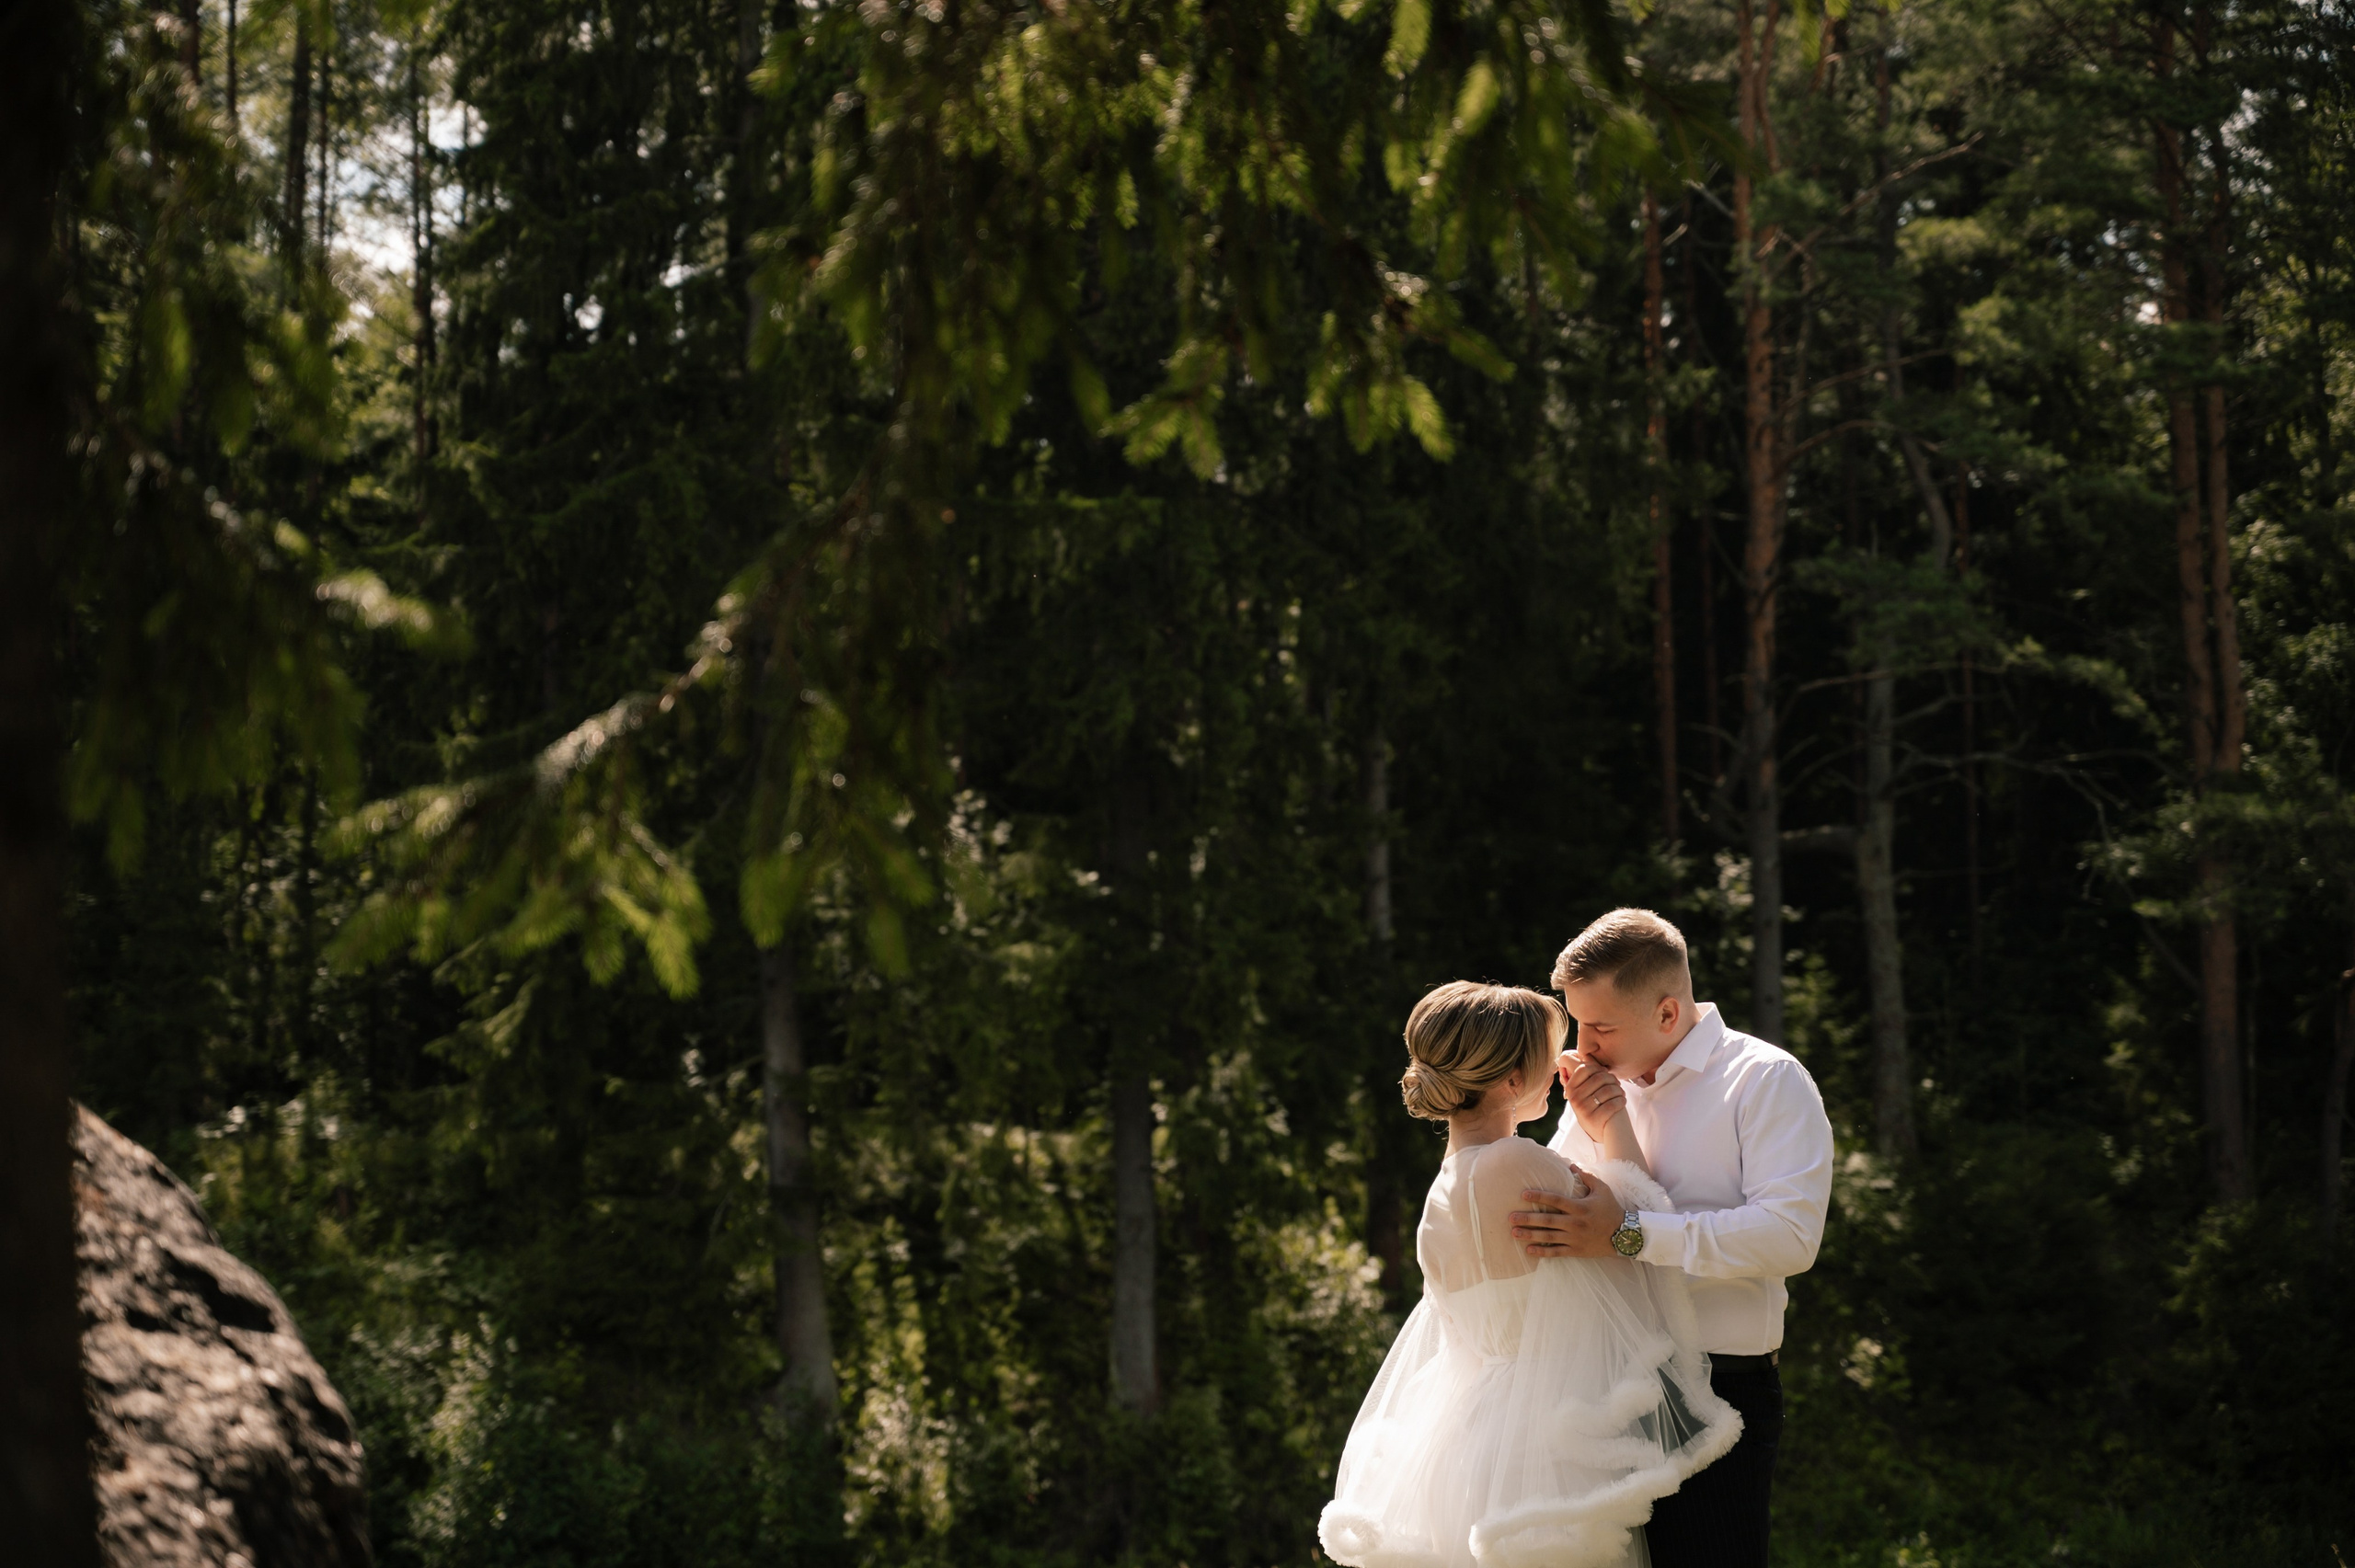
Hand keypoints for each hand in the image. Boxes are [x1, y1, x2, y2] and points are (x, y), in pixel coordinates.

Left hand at [1508, 1169, 1623, 1258]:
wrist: (1624, 1235)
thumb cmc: (1612, 1210)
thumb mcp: (1603, 1190)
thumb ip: (1587, 1177)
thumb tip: (1571, 1165)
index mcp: (1580, 1207)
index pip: (1556, 1200)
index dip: (1540, 1196)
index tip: (1523, 1194)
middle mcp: (1576, 1223)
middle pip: (1548, 1220)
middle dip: (1528, 1219)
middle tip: (1510, 1217)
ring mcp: (1575, 1239)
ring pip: (1549, 1237)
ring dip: (1530, 1235)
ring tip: (1514, 1233)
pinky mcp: (1576, 1251)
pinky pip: (1556, 1252)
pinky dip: (1542, 1252)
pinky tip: (1529, 1250)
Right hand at [1557, 1050, 1625, 1142]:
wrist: (1600, 1130)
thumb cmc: (1595, 1104)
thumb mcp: (1584, 1090)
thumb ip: (1583, 1074)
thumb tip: (1583, 1054)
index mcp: (1571, 1088)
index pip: (1585, 1068)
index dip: (1599, 1069)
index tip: (1605, 1075)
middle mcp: (1574, 1098)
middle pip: (1600, 1077)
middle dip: (1613, 1080)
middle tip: (1617, 1085)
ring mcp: (1583, 1109)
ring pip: (1608, 1090)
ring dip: (1619, 1090)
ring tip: (1620, 1093)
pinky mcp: (1594, 1119)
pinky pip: (1613, 1103)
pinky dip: (1621, 1101)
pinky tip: (1622, 1101)